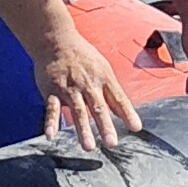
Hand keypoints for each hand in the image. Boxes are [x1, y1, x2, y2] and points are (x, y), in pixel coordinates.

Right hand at [35, 19, 145, 154]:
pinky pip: (52, 108)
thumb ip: (113, 93)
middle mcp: (88, 85)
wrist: (56, 40)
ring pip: (77, 110)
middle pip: (98, 107)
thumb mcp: (103, 69)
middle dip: (105, 126)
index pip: (118, 98)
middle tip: (112, 143)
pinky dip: (51, 122)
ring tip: (88, 146)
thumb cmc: (82, 56)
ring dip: (82, 129)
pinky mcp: (52, 90)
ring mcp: (69, 88)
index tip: (136, 128)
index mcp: (103, 79)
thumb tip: (126, 114)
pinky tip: (52, 135)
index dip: (128, 113)